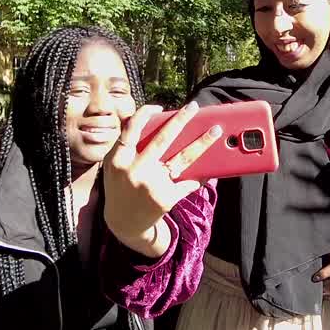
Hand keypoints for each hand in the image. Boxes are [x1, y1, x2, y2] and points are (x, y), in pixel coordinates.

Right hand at [103, 101, 221, 257]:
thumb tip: (145, 118)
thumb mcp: (113, 166)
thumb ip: (124, 145)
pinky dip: (200, 174)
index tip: (158, 106)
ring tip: (215, 131)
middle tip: (194, 107)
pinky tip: (210, 168)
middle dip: (180, 120)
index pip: (131, 130)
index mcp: (119, 160)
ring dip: (201, 143)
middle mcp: (135, 171)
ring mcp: (152, 185)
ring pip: (183, 158)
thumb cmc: (121, 186)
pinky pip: (188, 181)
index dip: (144, 115)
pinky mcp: (166, 198)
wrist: (124, 223)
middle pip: (162, 139)